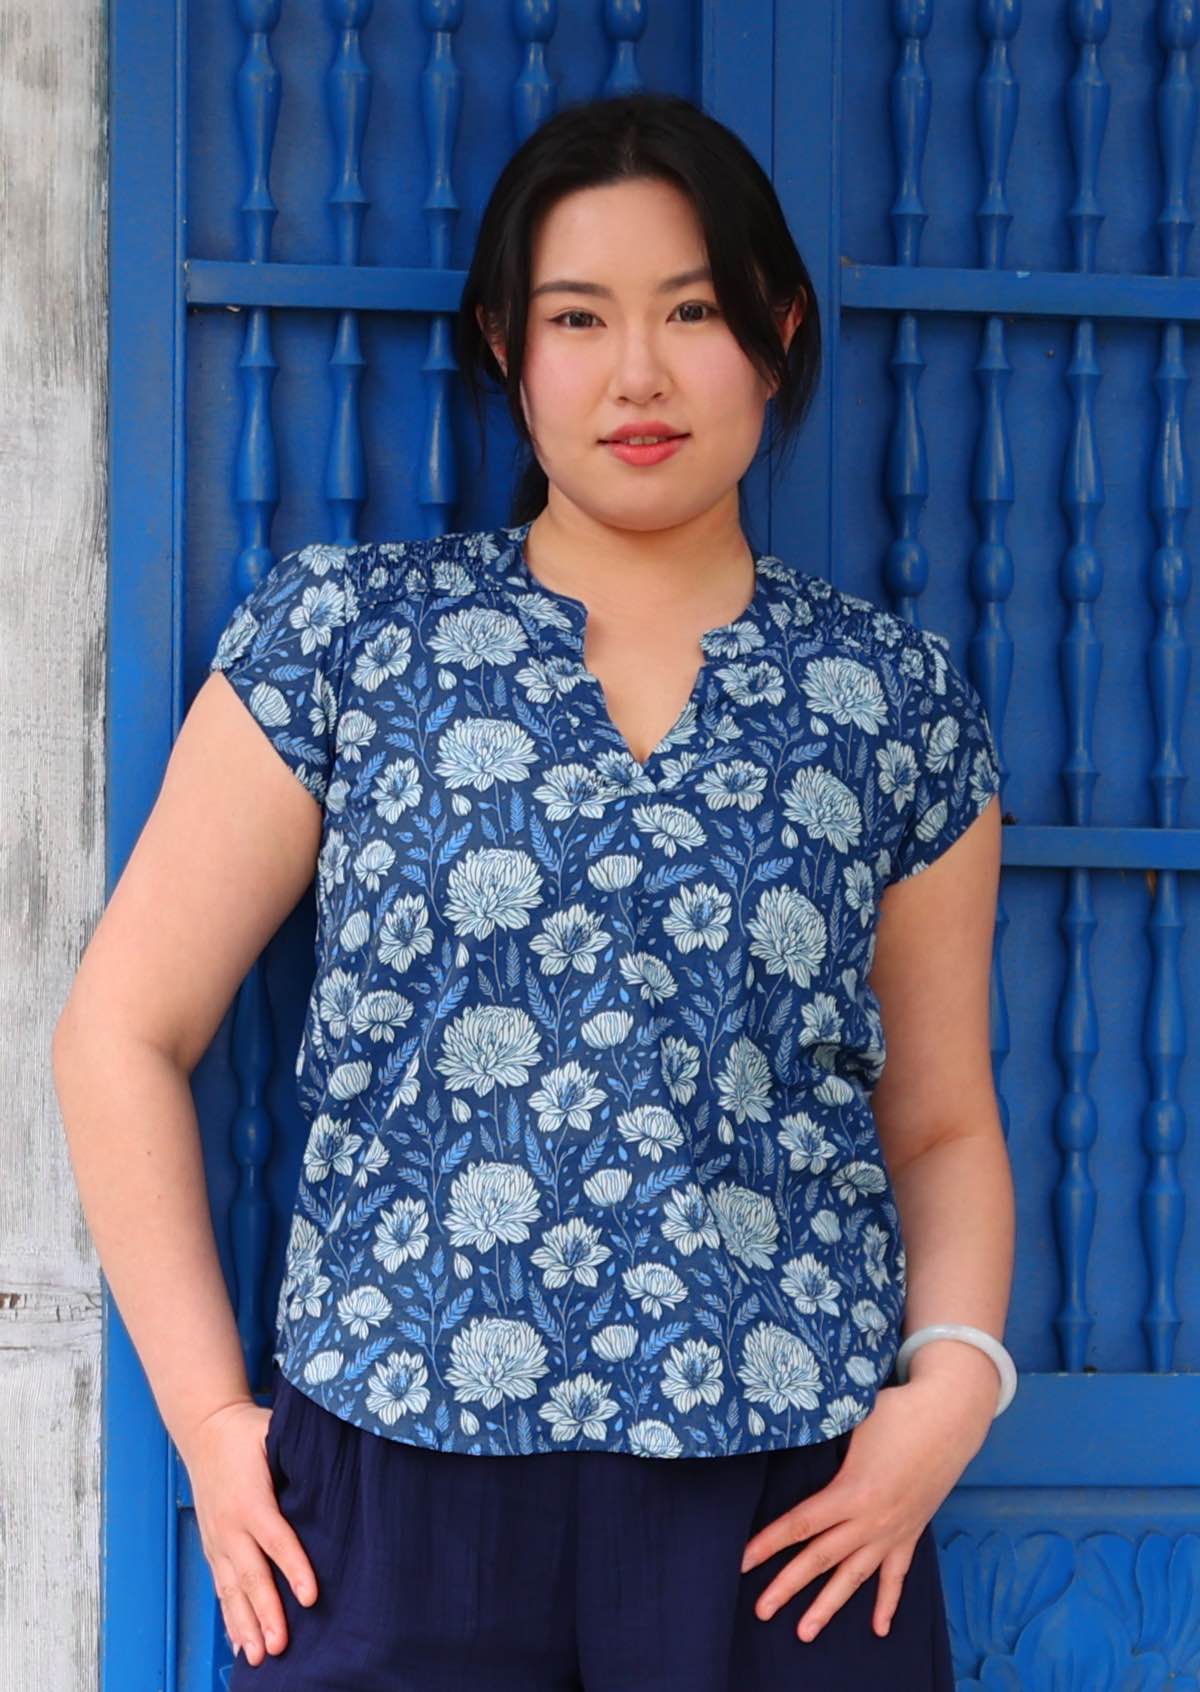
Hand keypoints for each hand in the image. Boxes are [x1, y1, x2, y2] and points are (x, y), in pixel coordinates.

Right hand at [180, 1395, 318, 1666]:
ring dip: (245, 1625)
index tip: (311, 1597)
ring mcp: (217, 1539)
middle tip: (281, 1646)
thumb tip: (335, 1461)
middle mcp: (230, 1526)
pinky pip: (220, 1588)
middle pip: (251, 1575)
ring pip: (231, 1590)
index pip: (277, 1540)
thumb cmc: (248, 1432)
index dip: (295, 1569)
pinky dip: (229, 1617)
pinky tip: (240, 1642)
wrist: (205, 1429)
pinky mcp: (212, 1547)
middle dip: (266, 1613)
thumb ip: (300, 1450)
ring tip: (259, 1657)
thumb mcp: (274, 1431)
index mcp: (251, 1499)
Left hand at [739, 1375, 993, 1641]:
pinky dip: (888, 1603)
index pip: (801, 1524)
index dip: (769, 1543)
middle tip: (761, 1610)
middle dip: (788, 1586)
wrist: (951, 1417)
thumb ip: (823, 1438)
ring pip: (854, 1577)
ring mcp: (893, 1532)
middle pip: (821, 1559)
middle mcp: (870, 1521)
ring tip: (805, 1633)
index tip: (743, 1560)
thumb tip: (790, 1432)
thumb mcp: (851, 1421)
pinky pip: (897, 1575)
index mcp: (851, 1493)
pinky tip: (879, 1629)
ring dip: (829, 1606)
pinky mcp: (912, 1533)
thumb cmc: (897, 1412)